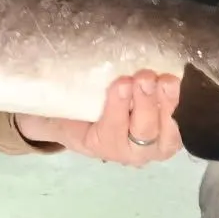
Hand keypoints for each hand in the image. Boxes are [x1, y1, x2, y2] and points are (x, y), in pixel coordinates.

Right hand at [15, 70, 181, 164]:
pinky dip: (179, 107)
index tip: (119, 84)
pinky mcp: (171, 135)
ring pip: (165, 132)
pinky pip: (179, 126)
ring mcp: (154, 146)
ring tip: (165, 80)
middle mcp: (130, 151)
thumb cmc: (78, 109)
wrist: (98, 125)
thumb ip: (63, 92)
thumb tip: (40, 66)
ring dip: (166, 104)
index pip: (111, 130)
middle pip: (143, 132)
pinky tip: (177, 86)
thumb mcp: (67, 103)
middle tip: (143, 76)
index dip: (117, 109)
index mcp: (100, 143)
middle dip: (145, 103)